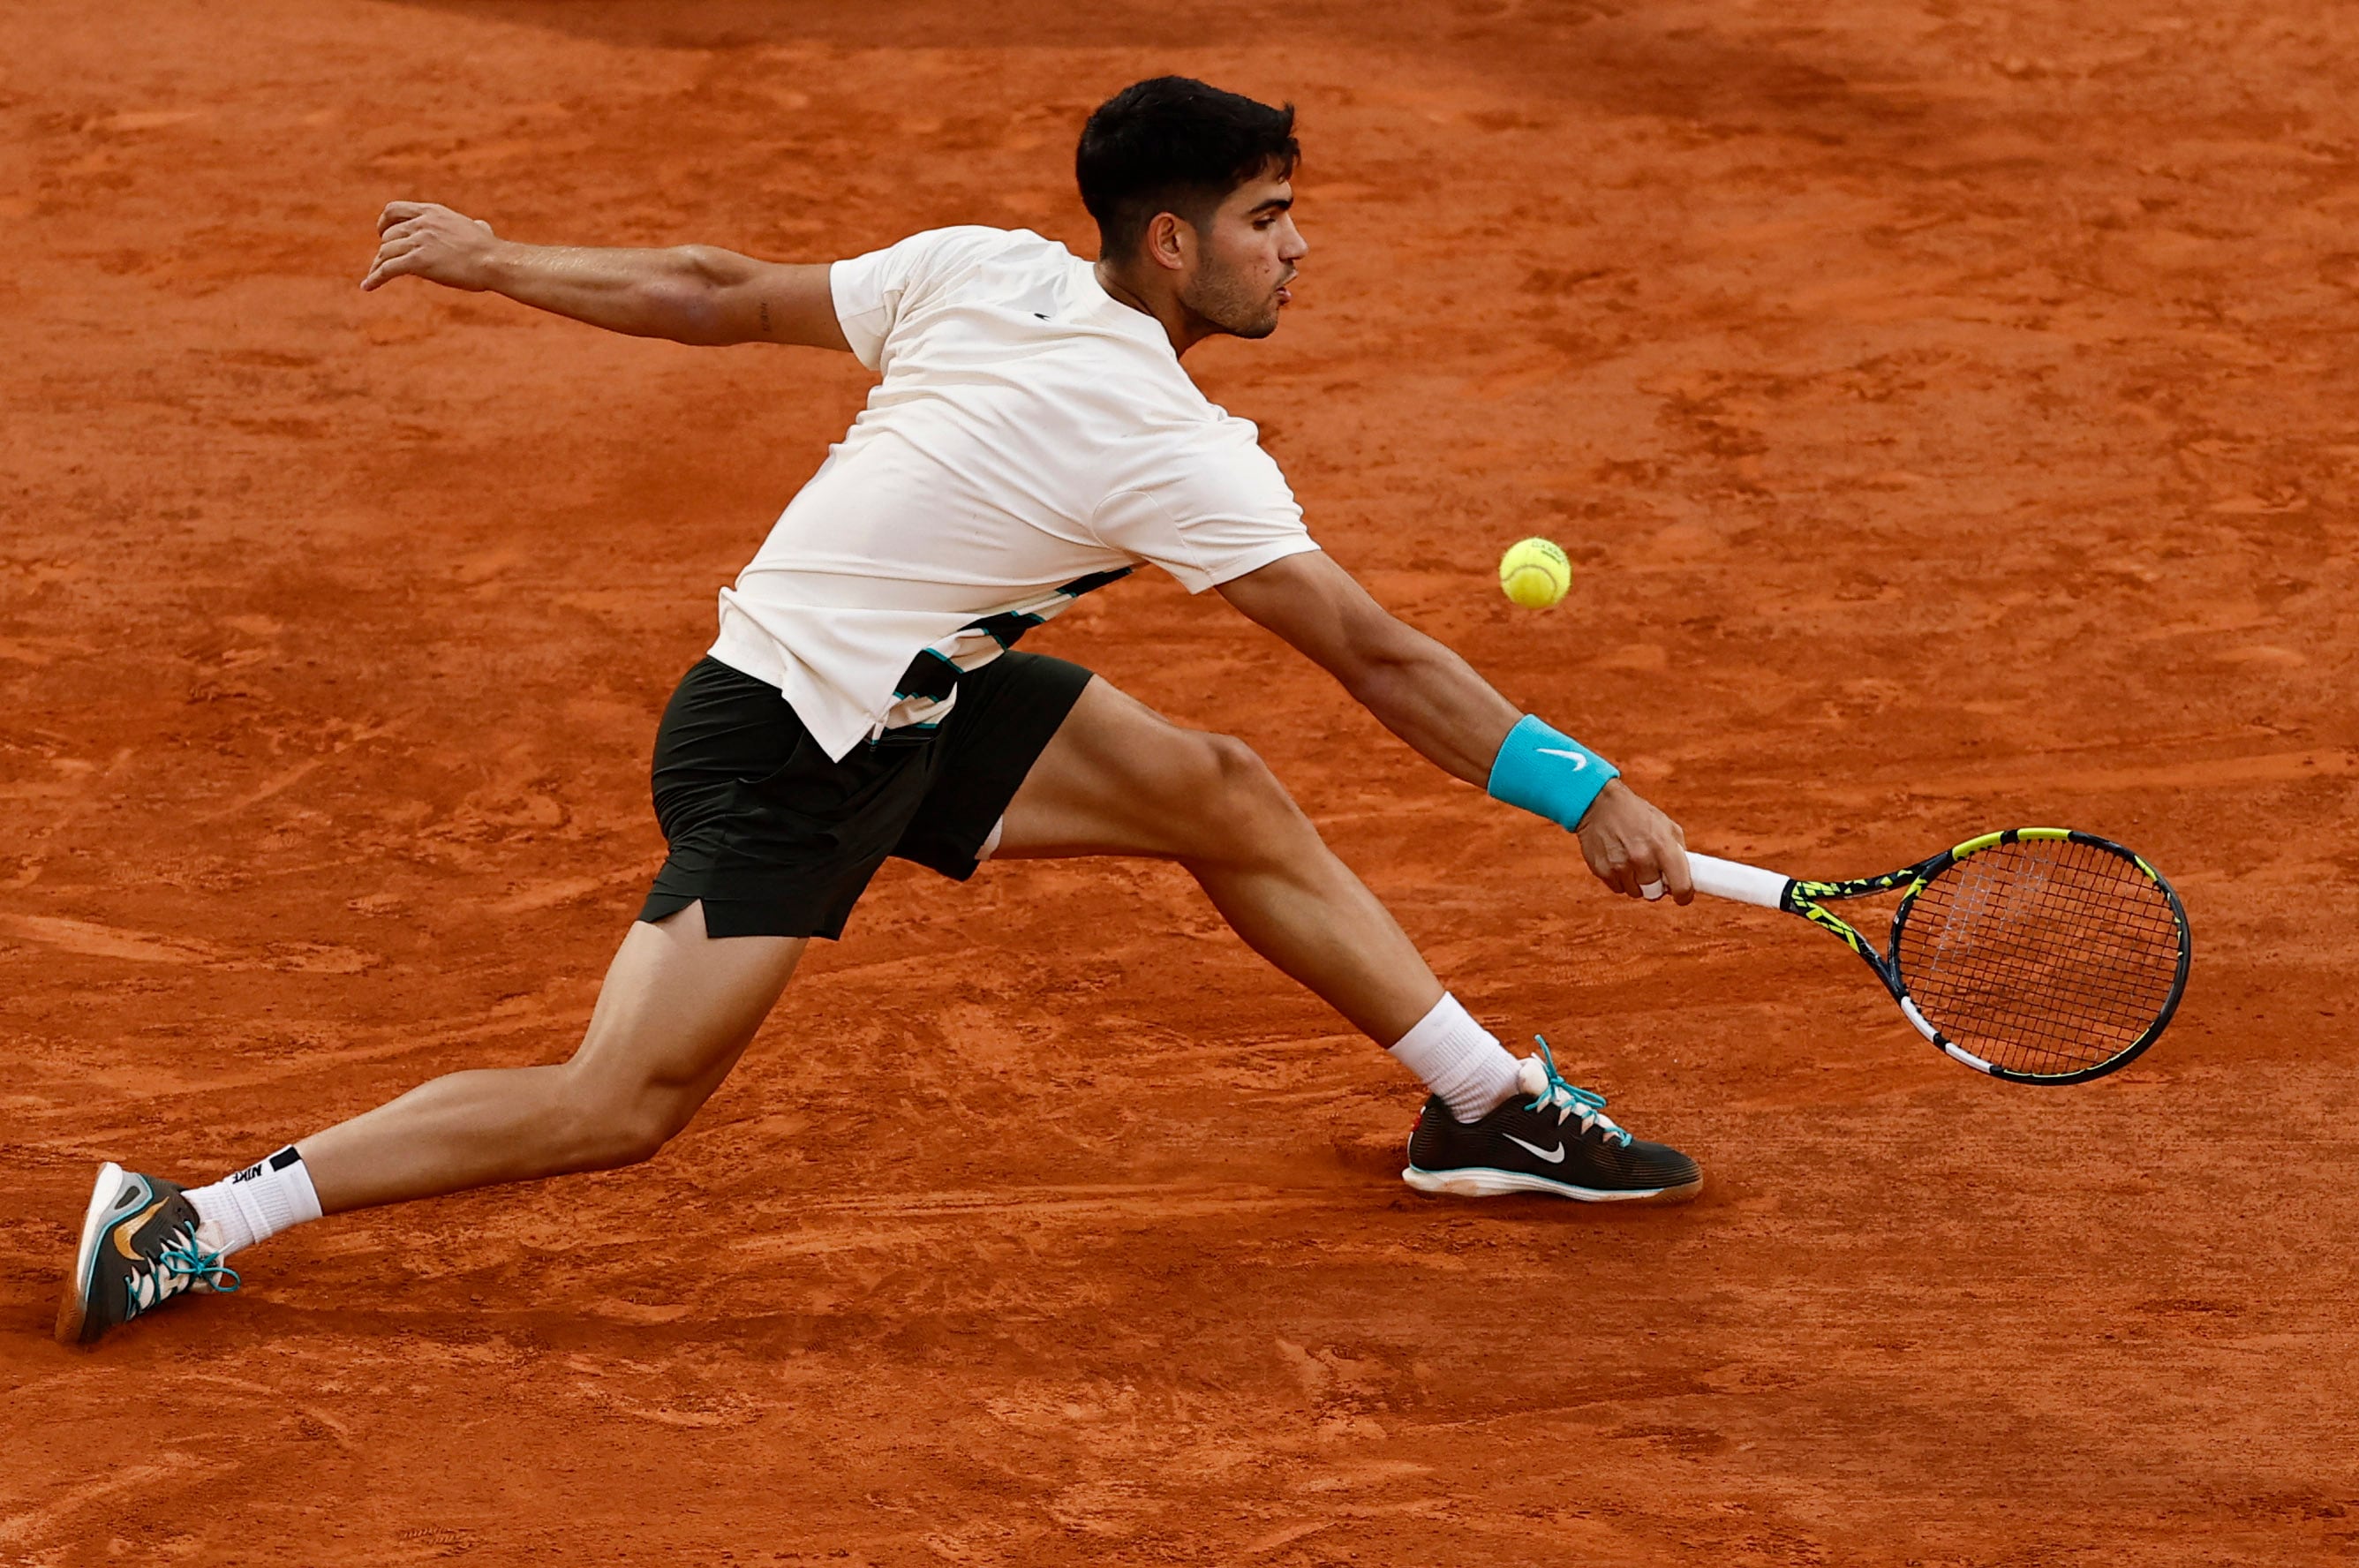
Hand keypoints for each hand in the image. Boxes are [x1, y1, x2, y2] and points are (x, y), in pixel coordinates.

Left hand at [361, 201, 501, 292]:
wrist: (493, 261)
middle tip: (382, 264)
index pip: (394, 210)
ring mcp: (418, 241)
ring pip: (385, 252)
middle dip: (384, 250)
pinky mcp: (417, 261)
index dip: (384, 222)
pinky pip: (388, 269)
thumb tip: (482, 228)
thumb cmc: (491, 251)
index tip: (382, 233)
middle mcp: (421, 223)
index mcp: (432, 212)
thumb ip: (474, 227)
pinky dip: (375, 278)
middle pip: (388, 236)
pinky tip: (368, 286)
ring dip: (378, 265)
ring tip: (373, 277)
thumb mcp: (478, 230)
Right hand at [1575, 778, 1691, 902]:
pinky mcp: (1602, 870)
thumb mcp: (1665, 825)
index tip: (1682, 895)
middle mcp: (1641, 858)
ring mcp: (1620, 866)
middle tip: (1652, 872)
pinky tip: (1618, 860)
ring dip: (1637, 882)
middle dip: (1657, 885)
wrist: (1598, 804)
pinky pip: (1618, 888)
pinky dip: (1620, 879)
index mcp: (1662, 846)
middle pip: (1655, 893)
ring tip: (1632, 861)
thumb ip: (1678, 851)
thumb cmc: (1636, 814)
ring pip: (1635, 892)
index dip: (1684, 895)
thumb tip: (1685, 876)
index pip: (1681, 886)